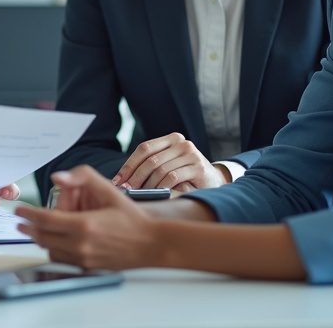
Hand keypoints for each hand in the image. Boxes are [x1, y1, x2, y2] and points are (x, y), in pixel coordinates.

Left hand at [15, 166, 159, 269]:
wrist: (150, 244)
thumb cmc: (131, 218)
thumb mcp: (108, 189)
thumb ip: (83, 177)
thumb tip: (58, 177)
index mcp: (84, 224)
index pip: (46, 219)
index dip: (29, 214)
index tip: (19, 210)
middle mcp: (81, 244)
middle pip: (43, 237)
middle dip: (29, 227)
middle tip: (20, 221)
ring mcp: (83, 259)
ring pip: (50, 250)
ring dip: (40, 239)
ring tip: (36, 229)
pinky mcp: (87, 267)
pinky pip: (61, 259)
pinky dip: (53, 249)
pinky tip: (54, 241)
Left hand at [113, 132, 228, 191]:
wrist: (214, 180)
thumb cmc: (186, 175)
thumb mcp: (168, 166)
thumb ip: (151, 167)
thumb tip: (122, 180)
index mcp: (170, 139)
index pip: (144, 148)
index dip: (129, 165)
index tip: (118, 180)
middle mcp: (181, 142)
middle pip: (151, 159)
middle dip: (135, 176)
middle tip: (126, 190)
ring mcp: (190, 153)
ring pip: (160, 169)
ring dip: (147, 184)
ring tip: (140, 194)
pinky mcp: (197, 166)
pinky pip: (173, 177)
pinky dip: (161, 187)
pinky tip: (156, 194)